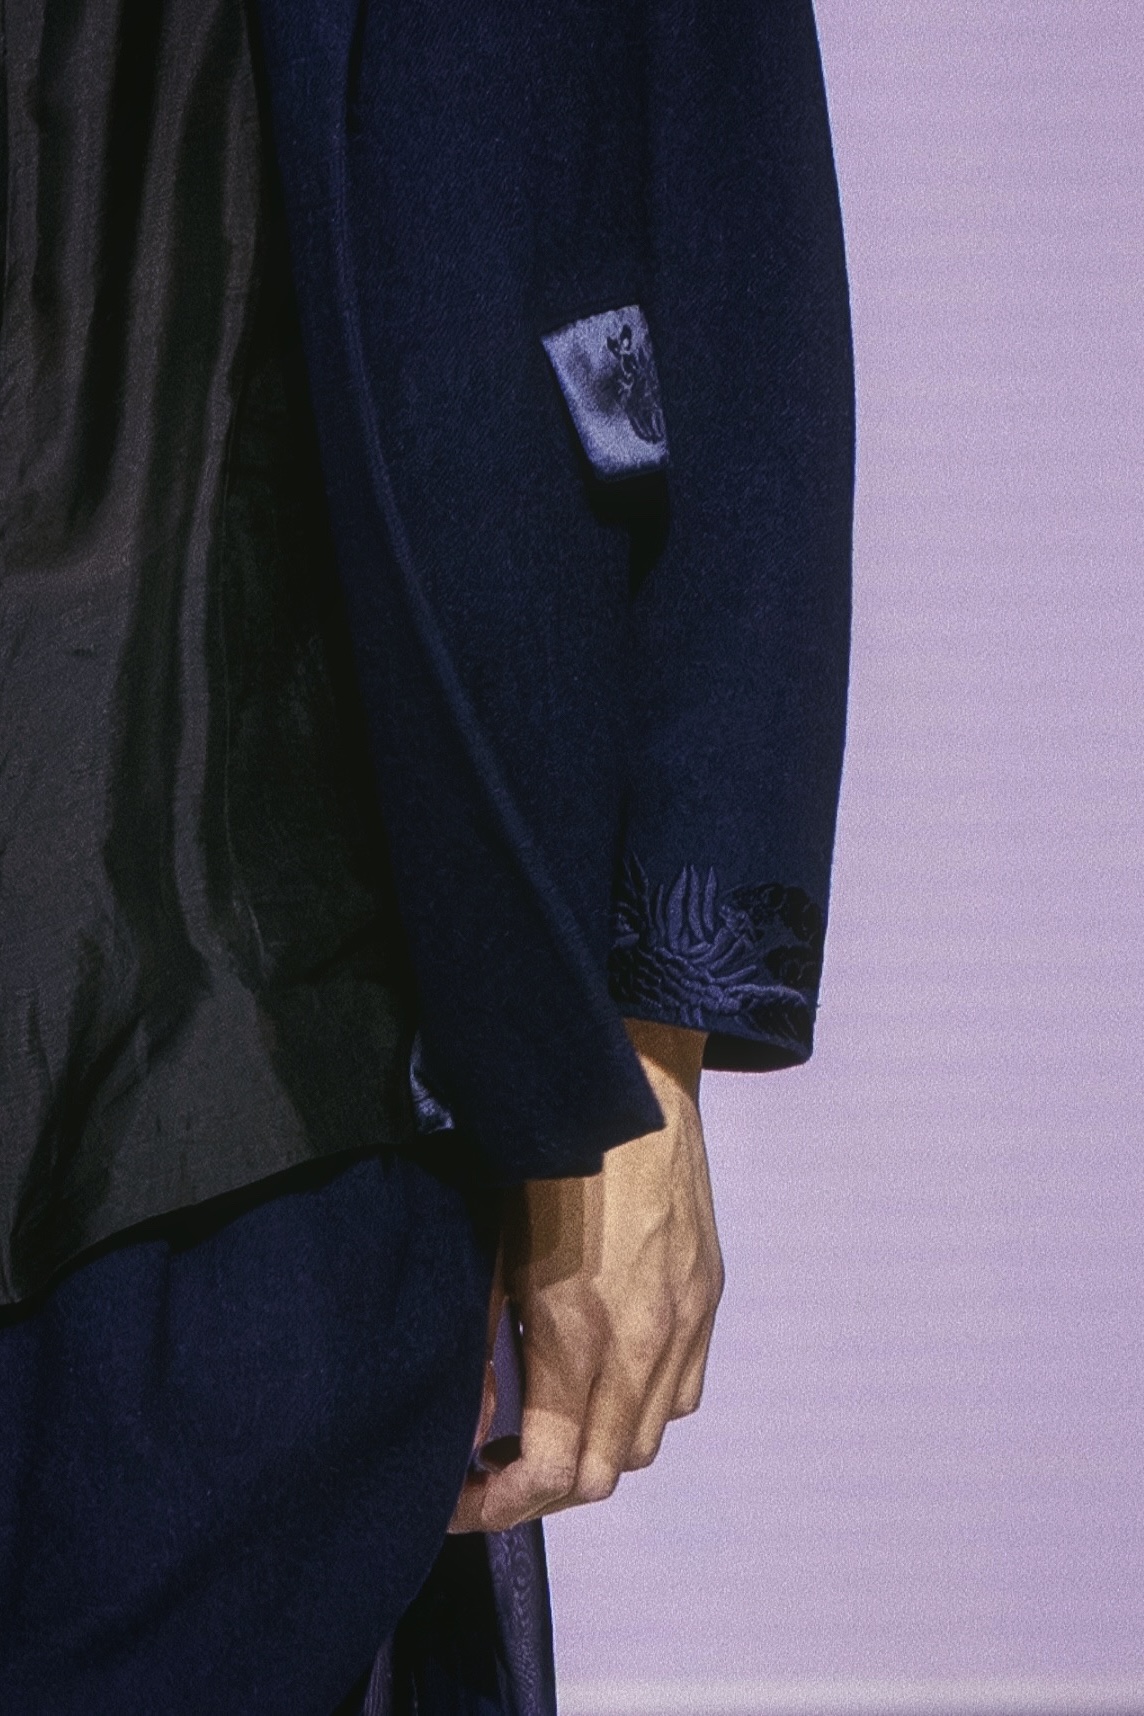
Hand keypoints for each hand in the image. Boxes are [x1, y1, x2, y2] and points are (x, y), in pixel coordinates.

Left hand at [448, 1017, 723, 1533]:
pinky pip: (683, 1392)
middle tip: (497, 1469)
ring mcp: (686, 1322)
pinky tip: (605, 1379)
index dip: (499, 1505)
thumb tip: (474, 1428)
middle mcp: (645, 1343)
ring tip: (550, 1428)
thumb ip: (485, 1352)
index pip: (553, 1474)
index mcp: (581, 1334)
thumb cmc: (546, 1162)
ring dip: (596, 1453)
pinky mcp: (708, 1298)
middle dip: (544, 1491)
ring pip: (648, 1441)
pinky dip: (642, 1410)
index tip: (462, 1498)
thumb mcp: (494, 1257)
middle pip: (605, 1475)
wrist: (630, 1088)